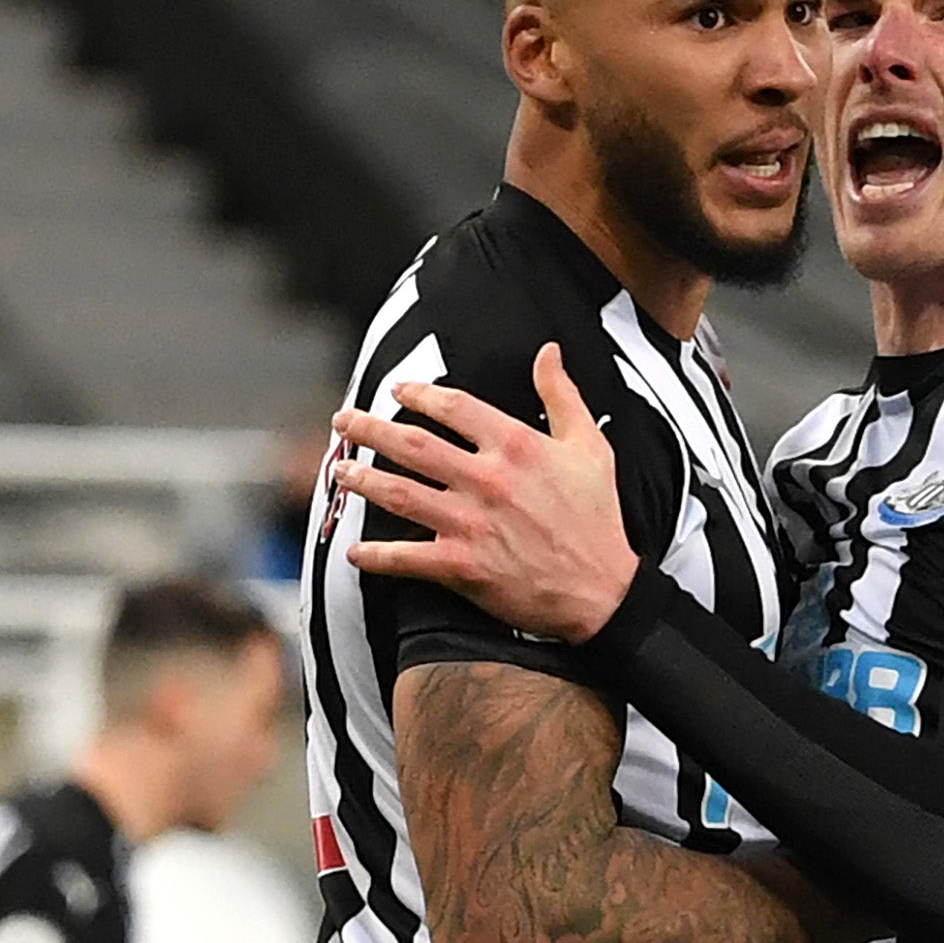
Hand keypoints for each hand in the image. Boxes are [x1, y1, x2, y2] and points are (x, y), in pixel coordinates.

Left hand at [335, 344, 637, 643]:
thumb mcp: (590, 447)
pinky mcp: (462, 566)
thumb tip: (548, 352)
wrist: (603, 589)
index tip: (397, 391)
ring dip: (363, 481)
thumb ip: (562, 396)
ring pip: (399, 494)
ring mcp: (470, 524)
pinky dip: (376, 556)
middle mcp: (486, 480)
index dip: (419, 394)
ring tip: (341, 473)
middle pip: (412, 444)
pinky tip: (354, 551)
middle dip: (370, 429)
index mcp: (515, 446)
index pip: (453, 407)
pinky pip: (406, 558)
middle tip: (344, 421)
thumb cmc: (598, 517)